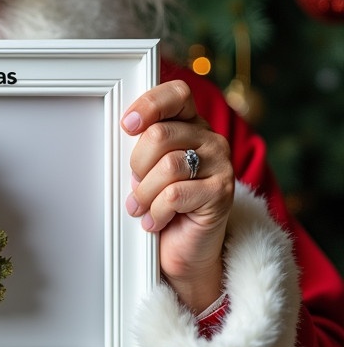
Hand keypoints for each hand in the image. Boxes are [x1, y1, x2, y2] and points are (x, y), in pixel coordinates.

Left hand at [121, 79, 233, 314]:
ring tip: (142, 206)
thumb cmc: (162, 206)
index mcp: (190, 125)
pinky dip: (156, 211)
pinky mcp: (222, 193)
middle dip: (137, 164)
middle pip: (160, 134)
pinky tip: (154, 221)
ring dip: (144, 192)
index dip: (149, 105)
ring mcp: (220, 165)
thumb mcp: (147, 170)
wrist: (185, 250)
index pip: (176, 95)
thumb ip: (143, 147)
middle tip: (135, 186)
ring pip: (167, 166)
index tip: (126, 125)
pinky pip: (175, 194)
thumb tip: (125, 134)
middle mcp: (210, 139)